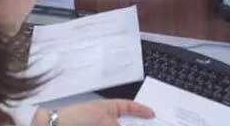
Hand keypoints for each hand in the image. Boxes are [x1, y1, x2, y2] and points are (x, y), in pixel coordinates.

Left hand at [33, 100, 154, 125]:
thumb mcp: (103, 117)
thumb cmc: (78, 116)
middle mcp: (107, 118)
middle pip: (126, 122)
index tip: (151, 114)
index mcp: (108, 108)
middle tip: (149, 125)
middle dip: (135, 124)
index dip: (140, 110)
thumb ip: (117, 124)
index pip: (128, 106)